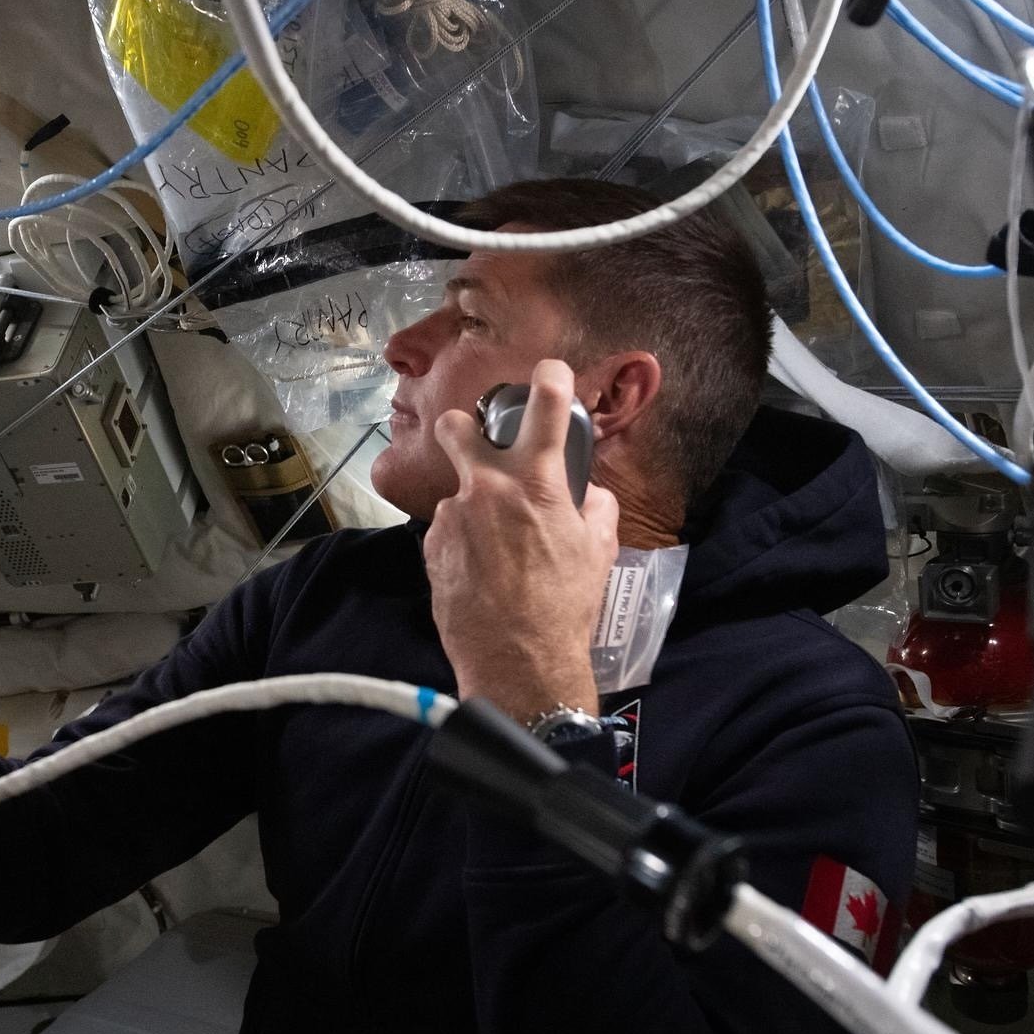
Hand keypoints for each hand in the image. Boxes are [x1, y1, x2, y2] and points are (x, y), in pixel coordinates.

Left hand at [423, 360, 618, 721]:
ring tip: (497, 554)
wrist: (518, 660)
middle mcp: (487, 488)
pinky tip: (482, 574)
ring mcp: (454, 517)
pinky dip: (464, 544)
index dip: (549, 378)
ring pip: (458, 494)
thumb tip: (589, 492)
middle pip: (455, 427)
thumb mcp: (600, 550)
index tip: (547, 373)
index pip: (544, 405)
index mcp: (537, 481)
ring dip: (474, 511)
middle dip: (461, 429)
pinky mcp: (433, 547)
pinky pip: (449, 532)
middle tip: (476, 446)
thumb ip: (596, 507)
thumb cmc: (564, 605)